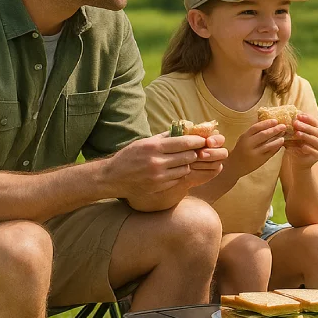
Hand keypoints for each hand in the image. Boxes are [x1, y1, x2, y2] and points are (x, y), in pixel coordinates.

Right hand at [103, 132, 225, 197]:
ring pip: (185, 168)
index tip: (203, 140)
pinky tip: (174, 170)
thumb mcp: (144, 142)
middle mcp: (157, 161)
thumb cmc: (129, 157)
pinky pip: (178, 179)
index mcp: (154, 147)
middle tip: (197, 151)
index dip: (197, 141)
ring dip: (187, 164)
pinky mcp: (159, 186)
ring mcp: (159, 176)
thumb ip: (163, 137)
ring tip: (183, 160)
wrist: (113, 177)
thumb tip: (182, 130)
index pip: (184, 143)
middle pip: (188, 156)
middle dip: (194, 153)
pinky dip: (179, 174)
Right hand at [230, 119, 287, 175]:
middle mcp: (248, 145)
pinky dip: (276, 148)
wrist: (234, 166)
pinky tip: (280, 144)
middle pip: (263, 135)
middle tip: (283, 126)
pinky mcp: (260, 161)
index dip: (267, 123)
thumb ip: (254, 133)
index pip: (256, 127)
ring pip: (268, 145)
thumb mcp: (244, 139)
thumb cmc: (241, 149)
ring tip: (283, 136)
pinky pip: (270, 153)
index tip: (276, 120)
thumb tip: (269, 124)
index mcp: (244, 137)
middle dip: (275, 130)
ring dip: (277, 140)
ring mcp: (254, 153)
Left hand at [284, 112, 317, 168]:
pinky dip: (308, 148)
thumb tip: (287, 117)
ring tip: (297, 133)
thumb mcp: (295, 136)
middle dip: (306, 126)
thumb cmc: (296, 146)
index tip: (298, 115)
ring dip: (306, 136)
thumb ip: (294, 128)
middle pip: (316, 131)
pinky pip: (314, 151)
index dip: (308, 118)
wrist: (297, 161)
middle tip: (296, 123)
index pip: (315, 123)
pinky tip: (302, 147)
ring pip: (315, 140)